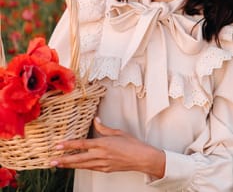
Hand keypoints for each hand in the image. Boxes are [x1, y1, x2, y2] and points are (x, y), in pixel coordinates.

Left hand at [50, 117, 164, 177]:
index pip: (82, 144)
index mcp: (103, 144)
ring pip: (82, 165)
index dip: (69, 145)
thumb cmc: (132, 144)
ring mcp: (103, 164)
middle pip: (78, 158)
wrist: (142, 158)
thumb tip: (96, 119)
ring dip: (70, 165)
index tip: (58, 145)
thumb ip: (104, 127)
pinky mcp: (106, 170)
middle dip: (64, 160)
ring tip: (59, 164)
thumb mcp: (117, 132)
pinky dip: (81, 167)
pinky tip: (75, 167)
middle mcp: (101, 155)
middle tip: (52, 160)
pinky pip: (90, 168)